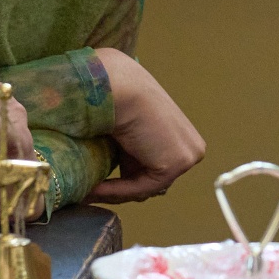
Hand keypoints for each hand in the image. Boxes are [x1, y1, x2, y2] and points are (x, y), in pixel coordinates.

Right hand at [90, 51, 204, 202]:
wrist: (116, 87)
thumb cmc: (115, 99)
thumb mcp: (127, 132)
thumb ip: (127, 153)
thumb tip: (108, 178)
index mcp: (180, 136)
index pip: (153, 169)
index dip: (124, 180)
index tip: (96, 184)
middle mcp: (190, 146)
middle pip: (152, 180)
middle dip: (122, 188)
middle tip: (91, 190)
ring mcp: (188, 156)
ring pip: (147, 187)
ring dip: (116, 192)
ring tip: (88, 191)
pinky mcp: (177, 163)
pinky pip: (142, 188)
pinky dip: (115, 191)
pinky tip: (92, 189)